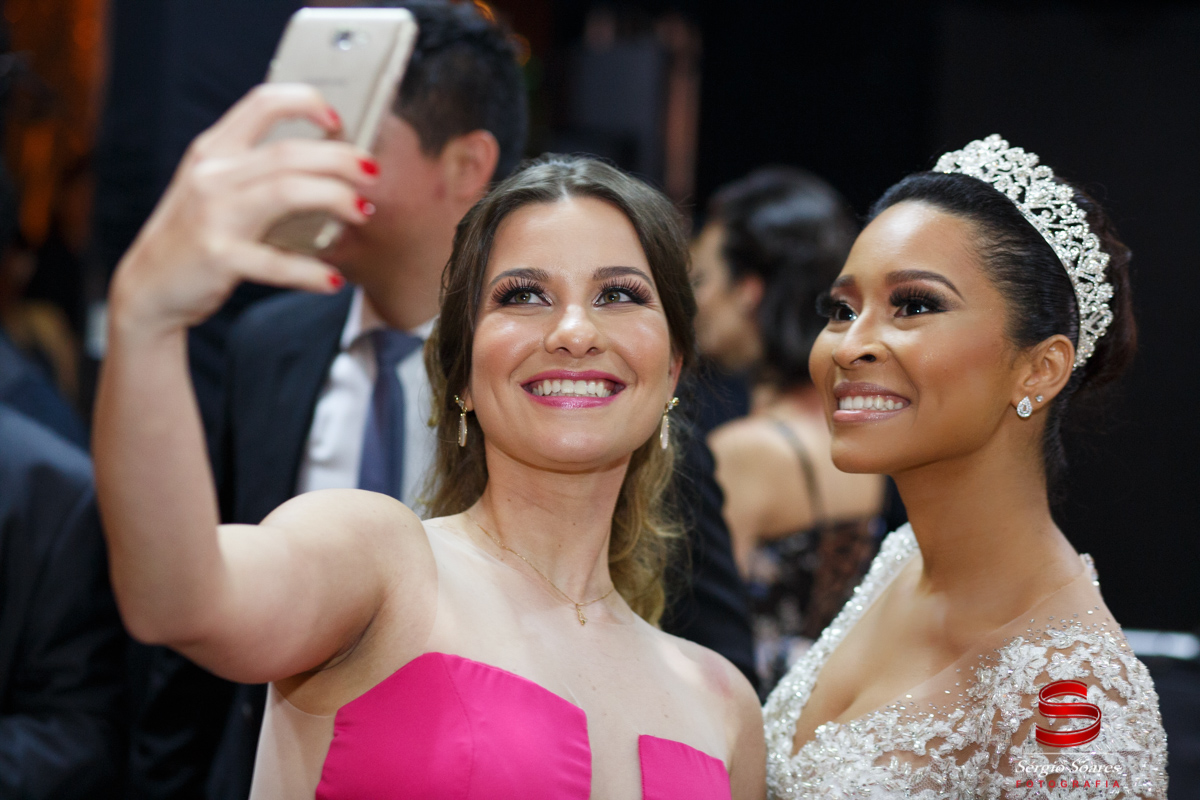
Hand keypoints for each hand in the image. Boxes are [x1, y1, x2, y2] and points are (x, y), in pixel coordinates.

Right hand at [109, 83, 377, 335]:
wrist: (150, 286)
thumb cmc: (196, 235)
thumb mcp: (216, 188)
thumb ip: (257, 169)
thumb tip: (327, 164)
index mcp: (214, 149)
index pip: (263, 103)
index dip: (307, 102)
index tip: (339, 120)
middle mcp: (212, 174)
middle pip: (288, 151)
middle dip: (340, 158)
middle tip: (372, 173)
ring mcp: (212, 214)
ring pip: (286, 190)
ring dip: (334, 197)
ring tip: (363, 211)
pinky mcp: (217, 256)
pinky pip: (275, 261)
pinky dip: (310, 271)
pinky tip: (333, 280)